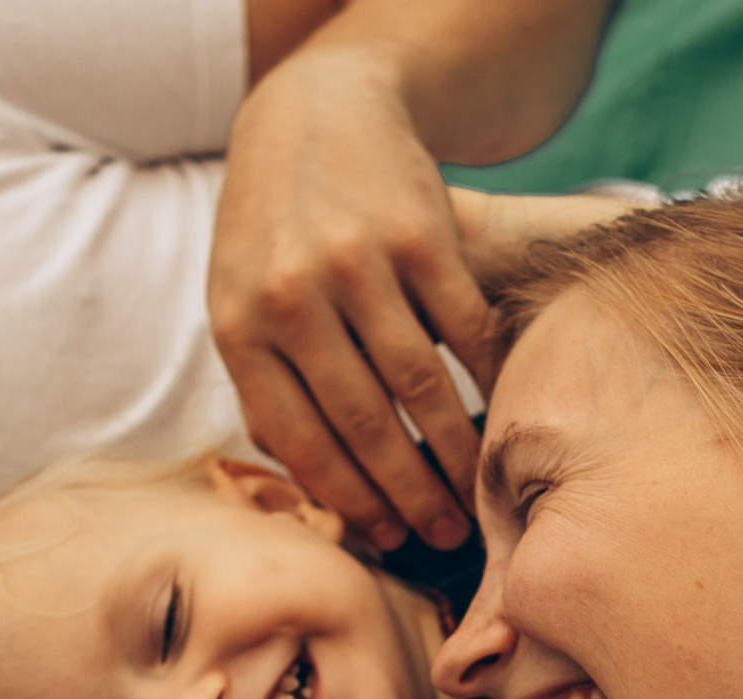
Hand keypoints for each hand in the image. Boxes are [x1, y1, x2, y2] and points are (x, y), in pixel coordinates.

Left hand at [212, 48, 492, 552]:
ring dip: (455, 451)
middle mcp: (295, 297)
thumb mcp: (241, 303)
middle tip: (444, 536)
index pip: (300, 441)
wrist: (314, 116)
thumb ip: (266, 385)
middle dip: (408, 494)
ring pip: (419, 385)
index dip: (349, 500)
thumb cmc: (274, 233)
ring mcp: (359, 263)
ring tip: (473, 491)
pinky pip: (464, 328)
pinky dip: (488, 379)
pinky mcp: (420, 233)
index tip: (386, 539)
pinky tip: (501, 412)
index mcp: (242, 328)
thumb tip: (308, 485)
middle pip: (363, 424)